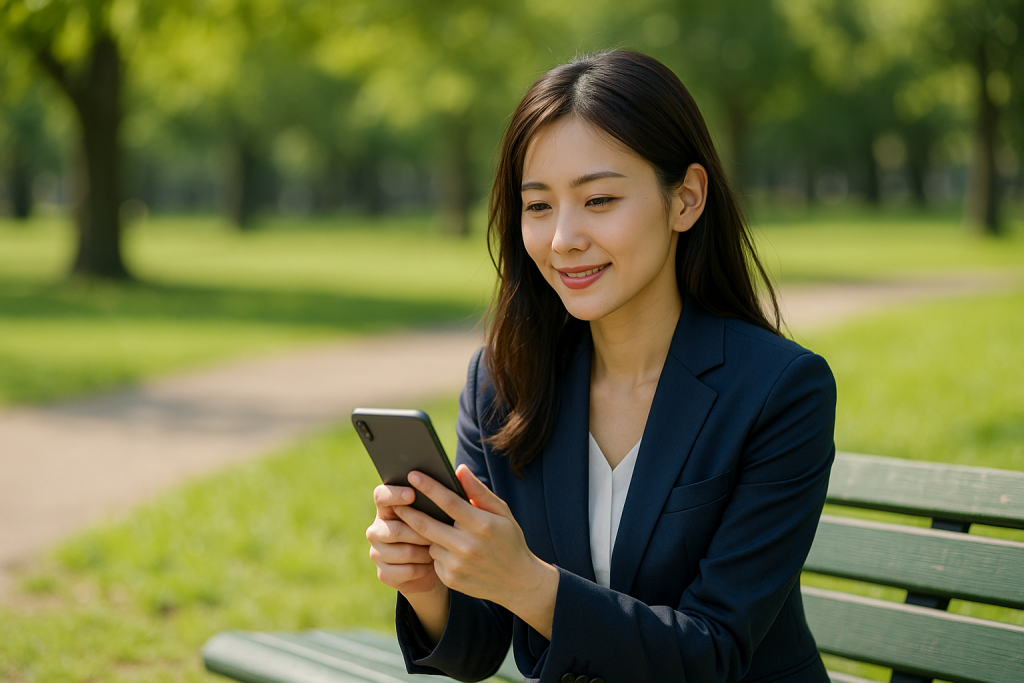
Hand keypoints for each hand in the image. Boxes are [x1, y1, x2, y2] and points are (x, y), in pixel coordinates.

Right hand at [366, 483, 442, 594]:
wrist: (439, 568)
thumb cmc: (444, 531)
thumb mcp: (448, 512)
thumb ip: (451, 493)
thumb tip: (461, 470)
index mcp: (389, 508)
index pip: (381, 495)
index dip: (394, 494)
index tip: (412, 494)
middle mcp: (378, 528)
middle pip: (394, 529)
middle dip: (419, 532)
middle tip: (441, 533)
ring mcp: (378, 552)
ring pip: (402, 552)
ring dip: (424, 552)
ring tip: (440, 549)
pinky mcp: (383, 574)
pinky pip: (404, 571)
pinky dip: (422, 569)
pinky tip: (432, 565)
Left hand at [394, 465, 558, 635]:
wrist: (518, 582)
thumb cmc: (509, 540)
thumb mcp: (502, 513)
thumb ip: (479, 491)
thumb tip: (459, 469)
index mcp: (482, 525)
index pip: (449, 502)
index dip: (429, 487)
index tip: (413, 475)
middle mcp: (467, 546)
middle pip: (427, 524)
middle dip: (408, 511)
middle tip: (396, 500)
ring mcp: (457, 565)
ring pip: (429, 542)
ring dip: (428, 533)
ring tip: (437, 528)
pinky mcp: (450, 579)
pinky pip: (433, 559)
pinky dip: (437, 551)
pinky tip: (450, 550)